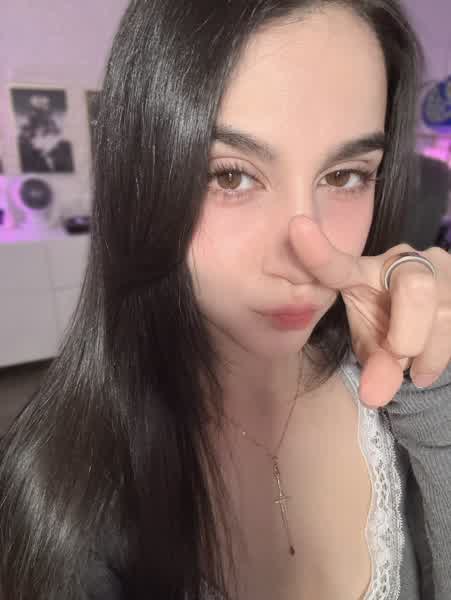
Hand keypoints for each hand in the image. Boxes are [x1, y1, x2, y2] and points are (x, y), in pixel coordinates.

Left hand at [289, 215, 450, 407]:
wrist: (428, 319)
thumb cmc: (388, 325)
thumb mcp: (372, 343)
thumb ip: (373, 365)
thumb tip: (376, 395)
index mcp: (364, 272)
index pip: (340, 265)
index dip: (319, 252)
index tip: (296, 228)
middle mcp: (405, 261)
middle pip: (416, 287)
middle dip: (408, 334)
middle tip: (398, 356)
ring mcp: (442, 268)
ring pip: (444, 314)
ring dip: (427, 353)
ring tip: (412, 364)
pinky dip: (440, 357)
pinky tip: (426, 362)